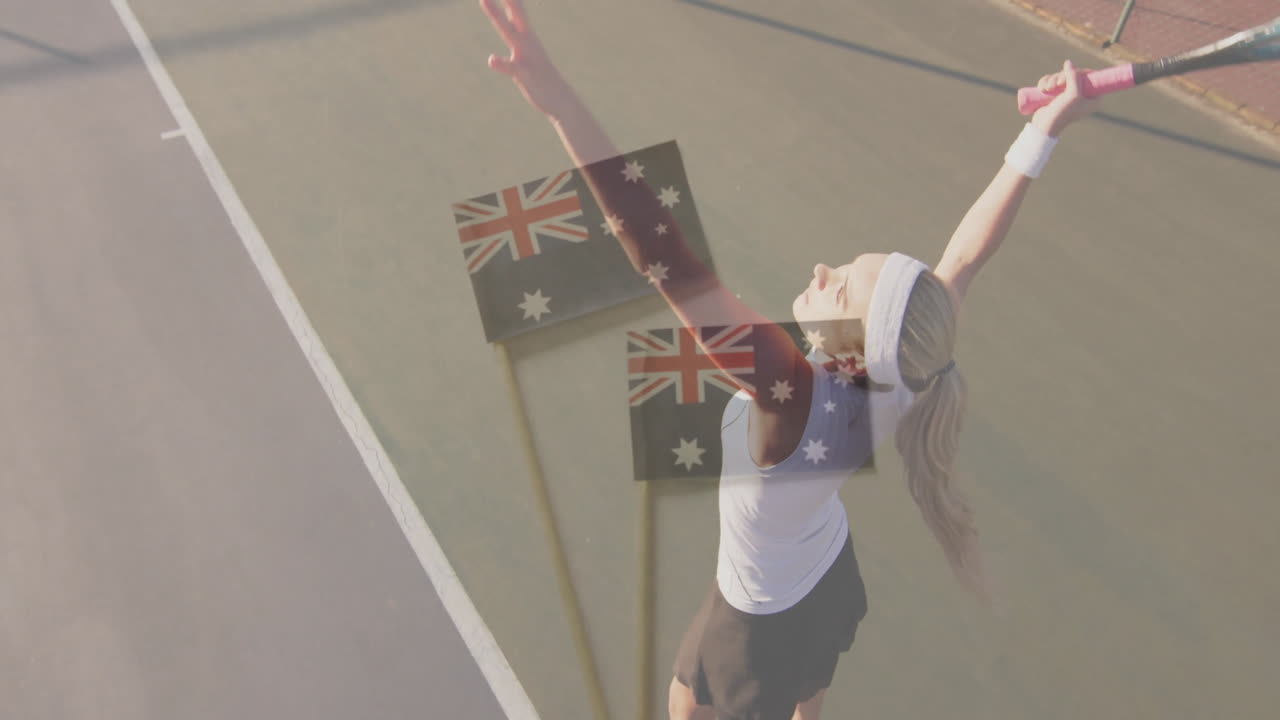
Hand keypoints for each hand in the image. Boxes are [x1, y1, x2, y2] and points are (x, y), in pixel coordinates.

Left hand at [481, 0, 576, 119]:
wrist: (561, 100)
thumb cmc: (539, 74)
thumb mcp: (526, 48)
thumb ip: (516, 28)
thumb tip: (510, 11)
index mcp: (526, 35)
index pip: (514, 6)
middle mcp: (527, 41)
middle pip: (512, 11)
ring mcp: (527, 57)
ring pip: (510, 32)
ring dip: (497, 15)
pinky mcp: (527, 75)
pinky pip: (514, 68)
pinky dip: (503, 64)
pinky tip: (492, 60)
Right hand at [1029, 59, 1100, 136]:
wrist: (1044, 125)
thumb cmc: (1063, 112)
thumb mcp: (1073, 93)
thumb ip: (1074, 76)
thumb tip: (1068, 62)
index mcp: (1093, 99)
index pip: (1092, 78)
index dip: (1082, 72)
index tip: (1074, 74)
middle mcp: (1082, 97)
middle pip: (1075, 75)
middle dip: (1063, 76)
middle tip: (1058, 84)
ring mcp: (1067, 96)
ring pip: (1061, 77)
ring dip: (1052, 79)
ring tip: (1048, 89)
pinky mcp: (1055, 96)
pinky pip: (1051, 81)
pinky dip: (1046, 82)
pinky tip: (1042, 88)